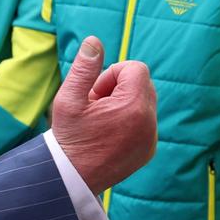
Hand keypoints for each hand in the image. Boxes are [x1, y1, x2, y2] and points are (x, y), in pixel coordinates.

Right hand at [52, 36, 156, 193]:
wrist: (69, 179)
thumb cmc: (68, 137)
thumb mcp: (69, 99)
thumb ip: (84, 68)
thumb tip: (94, 40)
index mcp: (133, 107)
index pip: (136, 69)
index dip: (112, 74)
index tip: (94, 93)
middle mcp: (148, 123)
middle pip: (143, 83)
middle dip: (120, 87)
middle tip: (96, 104)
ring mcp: (150, 139)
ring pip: (145, 102)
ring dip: (124, 103)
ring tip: (100, 119)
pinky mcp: (148, 150)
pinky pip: (146, 121)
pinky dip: (130, 120)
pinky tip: (108, 134)